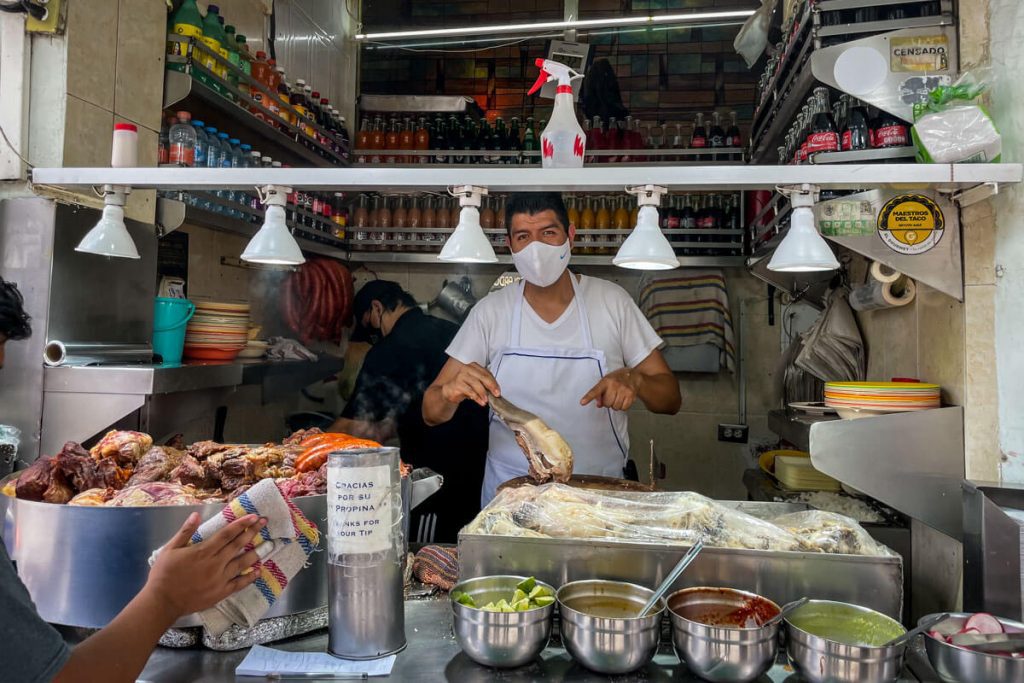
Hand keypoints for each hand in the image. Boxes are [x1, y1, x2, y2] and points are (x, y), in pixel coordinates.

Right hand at [143, 512, 266, 616]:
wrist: (162, 602)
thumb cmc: (164, 574)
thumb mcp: (170, 549)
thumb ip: (185, 532)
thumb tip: (196, 514)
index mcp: (203, 551)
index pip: (227, 534)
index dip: (241, 524)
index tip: (253, 516)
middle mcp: (215, 563)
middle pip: (238, 545)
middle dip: (252, 532)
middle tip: (264, 523)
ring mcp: (220, 579)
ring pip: (242, 563)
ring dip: (256, 553)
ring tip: (268, 544)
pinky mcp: (220, 593)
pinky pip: (239, 584)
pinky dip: (250, 577)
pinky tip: (258, 571)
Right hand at [440, 362, 500, 406]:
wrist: (449, 391)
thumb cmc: (464, 386)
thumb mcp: (476, 384)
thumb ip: (485, 384)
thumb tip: (496, 390)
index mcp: (474, 366)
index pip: (487, 373)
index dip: (494, 382)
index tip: (498, 391)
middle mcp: (467, 368)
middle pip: (483, 377)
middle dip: (491, 386)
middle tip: (496, 394)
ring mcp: (461, 375)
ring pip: (476, 384)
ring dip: (483, 393)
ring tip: (486, 400)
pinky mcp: (457, 384)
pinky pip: (469, 391)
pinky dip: (476, 397)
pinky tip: (480, 401)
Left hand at [580, 368, 641, 410]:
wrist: (632, 376)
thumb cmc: (616, 379)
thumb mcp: (605, 382)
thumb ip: (599, 393)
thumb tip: (599, 405)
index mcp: (605, 381)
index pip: (595, 390)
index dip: (588, 397)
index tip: (582, 403)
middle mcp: (614, 385)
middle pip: (607, 403)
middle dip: (608, 402)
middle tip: (612, 396)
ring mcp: (624, 390)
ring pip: (615, 407)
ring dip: (616, 405)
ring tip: (618, 397)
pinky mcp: (631, 395)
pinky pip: (624, 408)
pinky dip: (623, 406)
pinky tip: (624, 399)